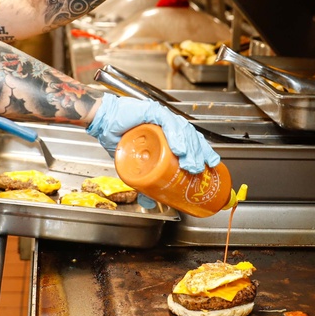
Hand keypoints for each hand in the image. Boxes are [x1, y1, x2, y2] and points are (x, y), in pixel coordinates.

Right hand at [86, 93, 219, 173]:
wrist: (102, 124)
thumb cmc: (119, 139)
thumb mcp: (135, 167)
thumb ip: (145, 184)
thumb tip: (152, 203)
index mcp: (169, 134)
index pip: (192, 142)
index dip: (203, 152)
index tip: (212, 165)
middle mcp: (169, 124)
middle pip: (192, 137)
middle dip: (199, 153)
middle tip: (199, 169)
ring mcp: (162, 117)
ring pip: (183, 131)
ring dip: (189, 148)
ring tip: (190, 162)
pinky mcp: (152, 112)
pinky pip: (168, 123)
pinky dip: (175, 136)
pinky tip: (180, 148)